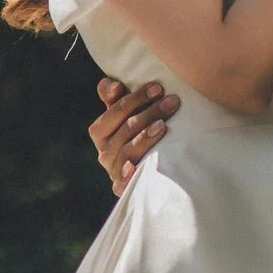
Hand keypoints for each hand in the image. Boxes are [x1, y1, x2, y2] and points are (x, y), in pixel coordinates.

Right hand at [89, 76, 179, 195]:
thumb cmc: (138, 136)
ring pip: (127, 150)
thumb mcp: (127, 115)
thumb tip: (114, 84)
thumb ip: (115, 96)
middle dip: (149, 112)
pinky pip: (122, 182)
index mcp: (101, 131)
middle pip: (125, 129)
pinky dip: (127, 174)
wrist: (151, 175)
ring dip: (145, 137)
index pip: (114, 112)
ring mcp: (113, 170)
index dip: (133, 99)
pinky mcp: (122, 188)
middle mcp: (104, 151)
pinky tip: (135, 167)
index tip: (157, 88)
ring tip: (163, 125)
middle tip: (172, 101)